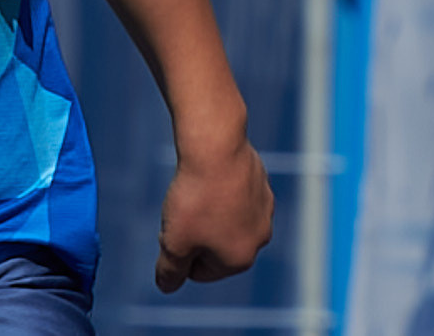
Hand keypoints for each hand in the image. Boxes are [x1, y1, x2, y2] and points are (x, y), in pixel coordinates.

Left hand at [154, 138, 271, 291]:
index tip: (174, 227)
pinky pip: (235, 196)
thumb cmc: (194, 199)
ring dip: (209, 212)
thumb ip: (169, 273)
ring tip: (197, 190)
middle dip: (196, 233)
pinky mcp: (263, 184)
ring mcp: (265, 210)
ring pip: (226, 220)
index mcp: (240, 260)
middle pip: (215, 246)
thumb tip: (168, 287)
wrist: (215, 147)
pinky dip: (221, 191)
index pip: (199, 271)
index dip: (179, 251)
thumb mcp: (173, 244)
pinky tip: (211, 175)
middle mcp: (260, 239)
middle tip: (184, 209)